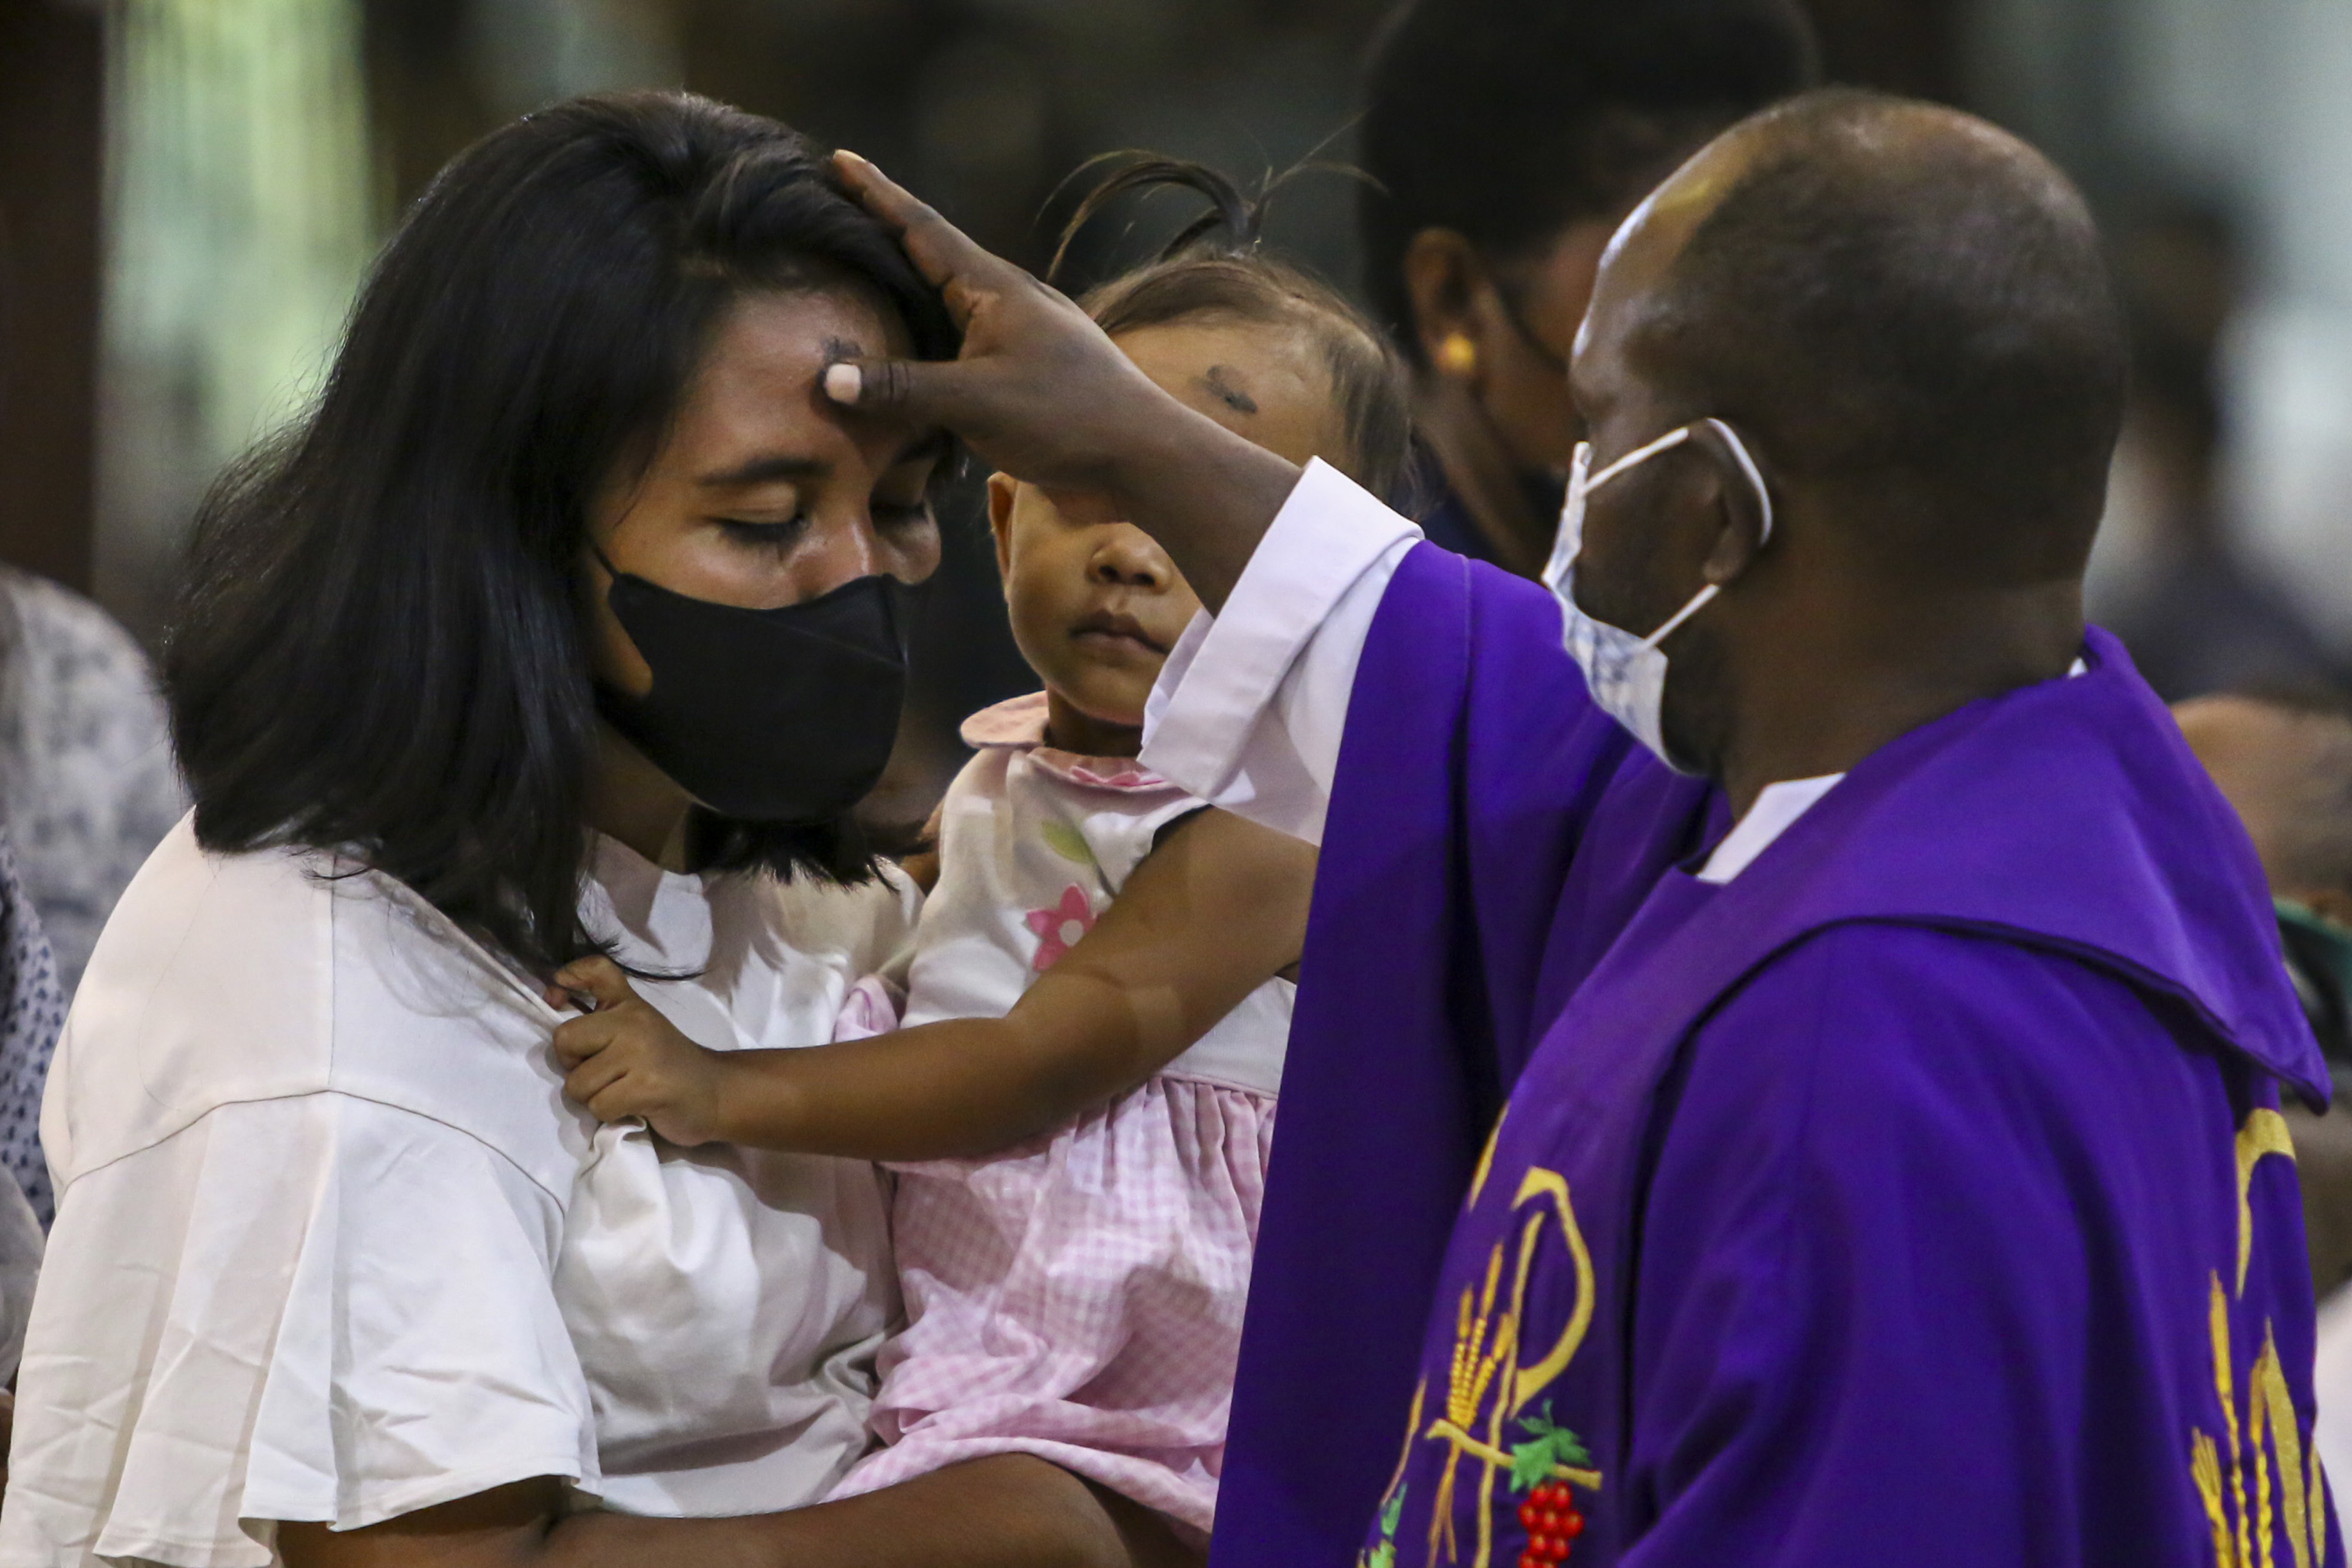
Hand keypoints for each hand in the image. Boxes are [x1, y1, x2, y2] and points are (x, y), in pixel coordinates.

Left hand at [548, 958, 730, 1146]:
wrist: (714, 1092)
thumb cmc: (667, 1062)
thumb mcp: (637, 1025)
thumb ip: (601, 1009)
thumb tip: (551, 995)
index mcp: (629, 1004)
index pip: (596, 969)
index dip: (568, 978)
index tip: (556, 999)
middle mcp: (634, 1020)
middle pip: (565, 1039)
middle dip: (573, 1065)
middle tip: (602, 1071)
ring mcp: (640, 1053)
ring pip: (578, 1082)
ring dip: (594, 1096)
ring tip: (622, 1090)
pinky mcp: (647, 1086)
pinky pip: (599, 1105)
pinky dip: (611, 1113)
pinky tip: (634, 1105)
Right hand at [821, 152, 1299, 608]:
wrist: (1142, 460)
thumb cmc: (1066, 415)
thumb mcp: (975, 400)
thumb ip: (903, 387)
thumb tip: (829, 378)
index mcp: (992, 288)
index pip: (922, 228)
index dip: (878, 195)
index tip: (840, 159)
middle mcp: (1004, 305)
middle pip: (931, 262)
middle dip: (883, 240)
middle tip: (833, 219)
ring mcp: (1016, 343)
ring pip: (945, 311)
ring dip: (904, 300)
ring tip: (856, 288)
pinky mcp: (1022, 383)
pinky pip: (959, 355)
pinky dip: (924, 352)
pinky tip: (902, 365)